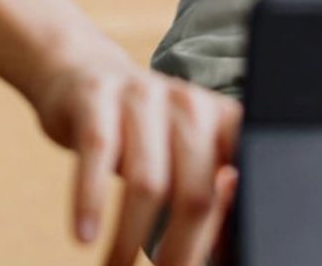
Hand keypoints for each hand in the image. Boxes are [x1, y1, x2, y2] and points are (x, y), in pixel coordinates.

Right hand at [29, 41, 240, 265]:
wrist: (80, 74)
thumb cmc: (141, 132)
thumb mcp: (181, 154)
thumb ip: (207, 193)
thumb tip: (223, 254)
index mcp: (222, 120)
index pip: (240, 183)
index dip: (230, 233)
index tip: (218, 264)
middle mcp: (189, 104)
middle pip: (196, 193)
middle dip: (182, 250)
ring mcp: (142, 96)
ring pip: (148, 182)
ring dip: (129, 238)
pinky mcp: (96, 98)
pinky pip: (98, 155)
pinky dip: (91, 203)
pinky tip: (84, 236)